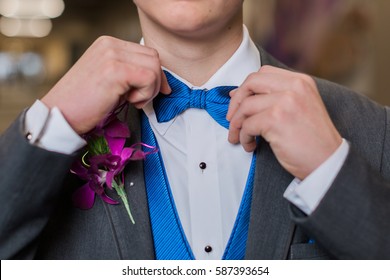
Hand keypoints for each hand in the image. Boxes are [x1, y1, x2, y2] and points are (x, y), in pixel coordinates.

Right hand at [41, 36, 170, 133]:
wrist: (60, 115)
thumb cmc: (84, 103)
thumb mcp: (107, 78)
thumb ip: (127, 70)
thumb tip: (157, 77)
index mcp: (108, 44)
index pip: (146, 52)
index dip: (154, 74)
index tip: (151, 92)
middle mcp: (110, 44)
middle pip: (153, 58)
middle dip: (154, 82)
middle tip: (139, 99)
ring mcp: (112, 55)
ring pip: (154, 67)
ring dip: (150, 89)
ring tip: (132, 100)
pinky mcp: (115, 70)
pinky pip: (149, 78)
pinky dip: (146, 94)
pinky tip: (130, 101)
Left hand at [227, 65, 341, 178]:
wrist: (328, 163)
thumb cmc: (311, 141)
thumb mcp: (300, 107)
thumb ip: (277, 96)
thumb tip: (238, 94)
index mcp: (301, 81)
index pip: (263, 73)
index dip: (246, 88)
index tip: (237, 102)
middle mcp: (294, 87)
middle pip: (251, 82)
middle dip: (236, 102)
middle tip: (232, 120)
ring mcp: (285, 101)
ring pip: (245, 106)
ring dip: (237, 125)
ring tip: (240, 138)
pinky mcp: (276, 119)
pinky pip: (247, 125)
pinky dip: (244, 137)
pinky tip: (250, 145)